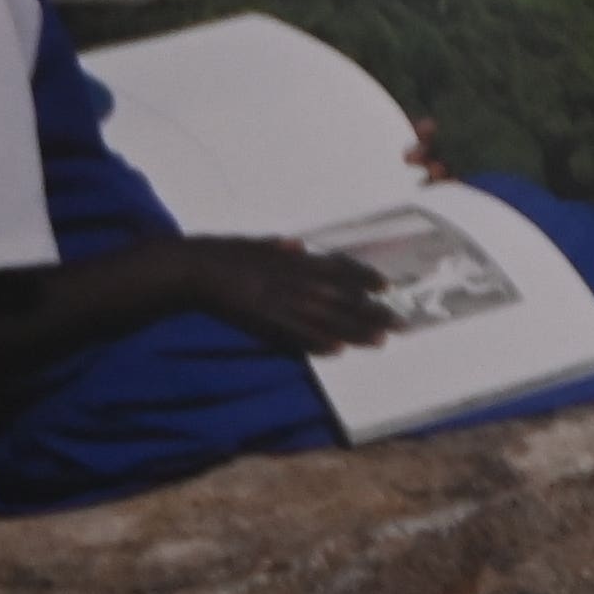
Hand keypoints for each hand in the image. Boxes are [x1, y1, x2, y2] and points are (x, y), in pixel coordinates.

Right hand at [175, 236, 393, 356]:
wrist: (194, 268)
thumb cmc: (223, 253)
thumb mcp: (256, 243)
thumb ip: (279, 247)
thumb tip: (297, 245)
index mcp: (294, 260)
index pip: (339, 269)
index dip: (365, 278)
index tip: (386, 287)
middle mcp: (295, 280)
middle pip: (342, 298)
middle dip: (373, 311)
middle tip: (400, 323)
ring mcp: (281, 301)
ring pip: (327, 318)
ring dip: (355, 330)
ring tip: (380, 341)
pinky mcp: (264, 321)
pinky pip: (296, 334)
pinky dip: (317, 341)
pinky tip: (337, 350)